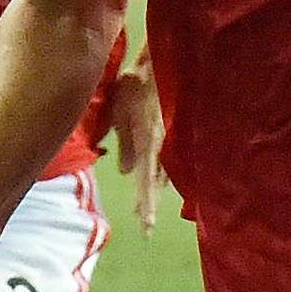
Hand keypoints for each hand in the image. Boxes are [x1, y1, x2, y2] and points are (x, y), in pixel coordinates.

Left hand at [109, 56, 164, 236]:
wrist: (158, 63)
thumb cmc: (133, 85)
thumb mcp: (119, 113)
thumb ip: (124, 144)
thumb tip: (126, 171)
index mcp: (147, 144)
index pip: (145, 183)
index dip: (146, 206)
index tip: (146, 228)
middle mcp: (160, 146)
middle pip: (154, 184)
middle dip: (149, 204)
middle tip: (144, 226)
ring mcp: (168, 140)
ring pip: (161, 174)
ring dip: (152, 190)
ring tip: (144, 205)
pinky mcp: (171, 132)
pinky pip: (166, 160)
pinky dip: (158, 173)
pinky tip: (156, 179)